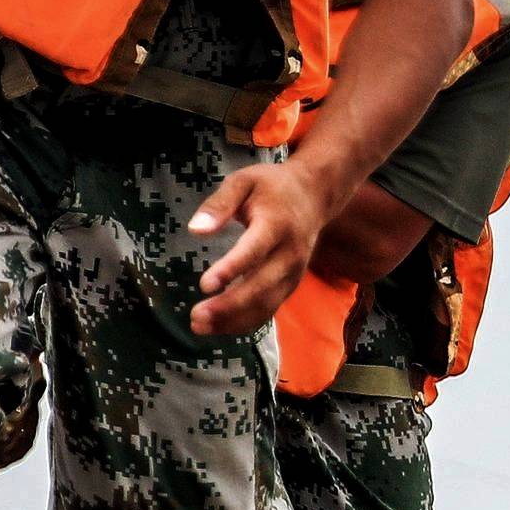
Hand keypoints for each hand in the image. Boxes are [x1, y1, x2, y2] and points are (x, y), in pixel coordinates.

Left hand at [188, 160, 334, 336]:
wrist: (314, 196)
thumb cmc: (271, 187)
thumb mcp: (242, 182)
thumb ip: (218, 204)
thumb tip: (195, 230)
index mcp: (277, 224)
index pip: (254, 251)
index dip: (231, 270)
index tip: (205, 286)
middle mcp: (290, 253)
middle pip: (262, 285)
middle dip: (229, 305)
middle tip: (196, 317)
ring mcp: (294, 272)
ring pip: (267, 303)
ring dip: (234, 319)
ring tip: (199, 326)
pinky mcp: (291, 283)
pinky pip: (270, 308)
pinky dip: (246, 321)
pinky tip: (218, 327)